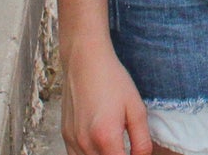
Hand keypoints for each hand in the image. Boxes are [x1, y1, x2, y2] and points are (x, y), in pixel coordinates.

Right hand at [62, 39, 151, 154]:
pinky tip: (99, 145)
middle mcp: (85, 143)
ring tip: (114, 146)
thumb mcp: (136, 108)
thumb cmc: (113, 81)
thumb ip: (142, 140)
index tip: (135, 153)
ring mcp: (72, 140)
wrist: (85, 61)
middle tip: (125, 147)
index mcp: (106, 137)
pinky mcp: (65, 135)